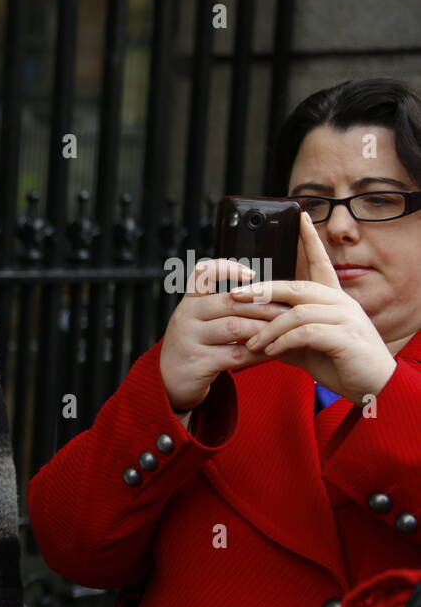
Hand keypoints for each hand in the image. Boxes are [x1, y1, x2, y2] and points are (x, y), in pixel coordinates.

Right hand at [159, 257, 293, 410]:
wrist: (170, 382)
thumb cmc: (195, 346)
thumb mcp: (199, 321)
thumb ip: (222, 306)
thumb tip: (265, 292)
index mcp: (189, 302)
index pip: (202, 274)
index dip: (226, 268)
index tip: (251, 275)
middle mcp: (185, 316)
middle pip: (230, 302)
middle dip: (263, 306)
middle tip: (289, 311)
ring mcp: (189, 340)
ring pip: (235, 328)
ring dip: (264, 329)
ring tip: (285, 331)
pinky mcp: (198, 363)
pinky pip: (236, 354)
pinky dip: (259, 353)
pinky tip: (274, 352)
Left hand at [229, 212, 396, 404]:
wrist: (373, 389)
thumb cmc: (341, 364)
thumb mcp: (308, 347)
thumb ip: (286, 335)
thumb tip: (254, 334)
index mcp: (334, 299)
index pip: (321, 263)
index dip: (311, 240)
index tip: (301, 217)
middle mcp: (341, 303)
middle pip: (296, 287)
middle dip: (262, 291)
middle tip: (234, 297)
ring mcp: (346, 318)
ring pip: (297, 311)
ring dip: (268, 328)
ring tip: (251, 344)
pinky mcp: (346, 338)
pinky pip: (305, 332)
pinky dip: (283, 341)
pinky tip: (270, 352)